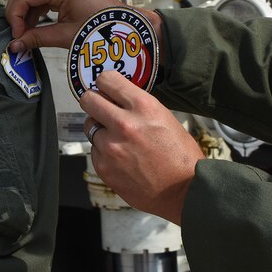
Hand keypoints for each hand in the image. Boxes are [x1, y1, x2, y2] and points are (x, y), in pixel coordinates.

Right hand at [6, 0, 161, 52]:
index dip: (15, 17)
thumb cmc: (102, 26)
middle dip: (17, 13)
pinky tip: (35, 26)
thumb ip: (37, 38)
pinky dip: (35, 10)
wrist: (123, 23)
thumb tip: (16, 45)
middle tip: (18, 35)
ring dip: (25, 12)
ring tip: (27, 34)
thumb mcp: (66, 35)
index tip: (16, 36)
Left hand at [80, 71, 203, 224]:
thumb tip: (118, 99)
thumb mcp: (165, 118)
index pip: (107, 79)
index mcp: (143, 106)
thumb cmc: (180, 155)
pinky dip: (104, 152)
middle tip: (101, 108)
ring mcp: (111, 147)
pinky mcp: (104, 167)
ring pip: (89, 127)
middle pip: (88, 100)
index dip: (105, 83)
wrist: (183, 191)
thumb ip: (138, 107)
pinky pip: (95, 150)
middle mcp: (124, 123)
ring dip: (101, 130)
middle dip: (94, 102)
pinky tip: (122, 158)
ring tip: (119, 140)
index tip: (106, 88)